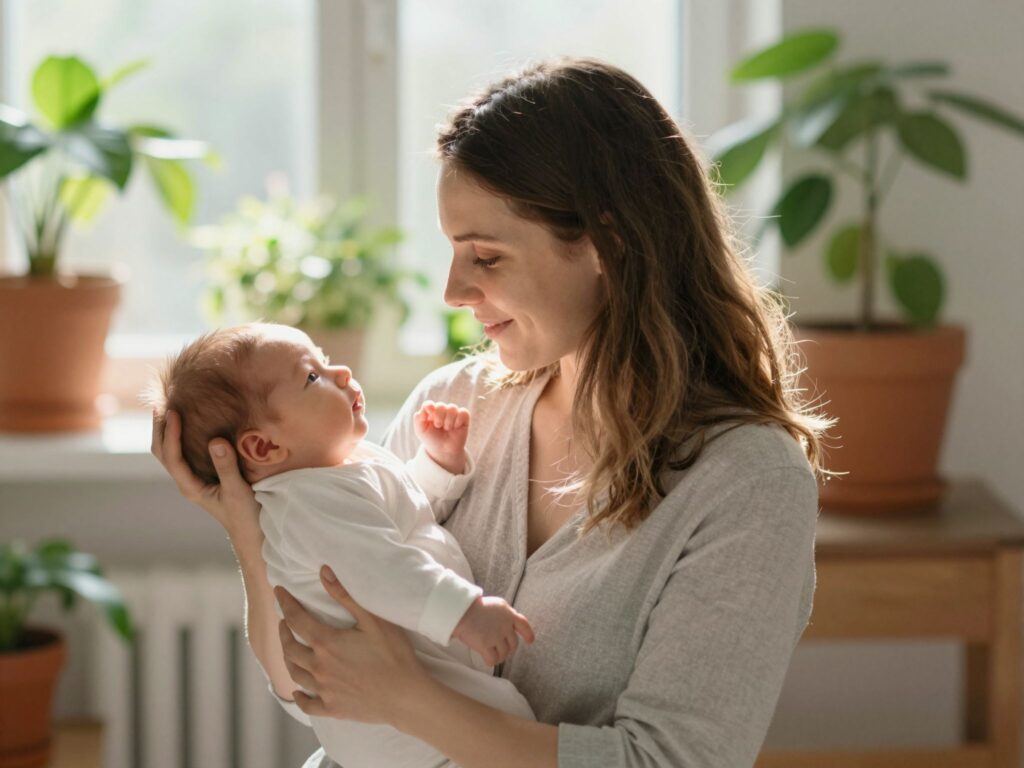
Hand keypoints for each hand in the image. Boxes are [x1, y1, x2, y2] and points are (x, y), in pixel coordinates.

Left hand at [151, 409, 258, 535]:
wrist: (251, 534)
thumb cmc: (245, 515)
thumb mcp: (238, 491)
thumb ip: (227, 467)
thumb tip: (216, 440)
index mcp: (190, 487)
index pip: (172, 457)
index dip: (170, 434)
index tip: (173, 411)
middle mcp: (187, 482)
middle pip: (162, 453)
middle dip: (159, 429)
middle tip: (162, 402)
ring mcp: (193, 479)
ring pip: (170, 452)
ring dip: (166, 431)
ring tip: (170, 407)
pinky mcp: (203, 476)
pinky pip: (185, 453)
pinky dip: (181, 436)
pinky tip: (191, 422)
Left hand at [276, 566, 428, 723]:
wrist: (405, 695)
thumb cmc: (394, 654)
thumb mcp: (373, 619)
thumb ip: (346, 595)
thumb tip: (324, 572)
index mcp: (327, 643)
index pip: (296, 619)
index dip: (285, 603)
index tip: (279, 592)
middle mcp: (319, 667)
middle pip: (290, 647)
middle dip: (283, 631)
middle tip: (283, 622)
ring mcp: (324, 690)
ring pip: (295, 674)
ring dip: (288, 659)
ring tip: (289, 649)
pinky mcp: (333, 708)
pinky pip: (307, 704)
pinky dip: (299, 697)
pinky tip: (297, 692)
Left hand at [414, 401, 469, 474]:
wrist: (444, 451)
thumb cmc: (431, 439)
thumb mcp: (420, 430)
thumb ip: (419, 418)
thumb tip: (426, 408)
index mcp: (430, 411)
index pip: (429, 404)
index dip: (429, 406)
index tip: (430, 411)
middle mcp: (442, 410)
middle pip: (441, 406)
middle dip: (439, 417)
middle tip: (438, 426)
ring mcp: (453, 413)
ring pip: (452, 408)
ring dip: (448, 420)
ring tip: (447, 428)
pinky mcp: (463, 418)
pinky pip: (463, 413)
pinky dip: (458, 420)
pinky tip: (455, 427)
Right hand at [452, 596, 534, 665]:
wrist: (461, 611)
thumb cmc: (474, 606)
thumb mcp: (495, 605)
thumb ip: (505, 614)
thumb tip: (511, 623)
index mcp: (508, 614)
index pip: (524, 625)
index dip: (528, 634)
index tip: (530, 641)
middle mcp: (505, 626)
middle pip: (513, 644)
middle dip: (509, 649)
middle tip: (502, 651)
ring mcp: (496, 636)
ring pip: (504, 654)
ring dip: (500, 657)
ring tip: (494, 656)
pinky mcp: (486, 645)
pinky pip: (493, 660)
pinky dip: (491, 662)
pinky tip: (487, 660)